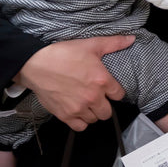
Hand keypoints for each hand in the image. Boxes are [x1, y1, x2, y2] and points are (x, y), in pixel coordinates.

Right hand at [15, 35, 134, 130]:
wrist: (36, 64)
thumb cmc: (63, 53)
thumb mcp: (91, 44)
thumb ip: (114, 43)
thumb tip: (131, 39)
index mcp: (102, 80)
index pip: (119, 95)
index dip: (115, 92)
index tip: (110, 89)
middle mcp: (92, 97)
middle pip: (108, 112)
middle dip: (105, 105)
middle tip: (98, 98)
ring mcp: (78, 108)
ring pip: (94, 119)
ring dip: (93, 113)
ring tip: (87, 104)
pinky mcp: (64, 115)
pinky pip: (80, 127)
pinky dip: (81, 122)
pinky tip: (78, 112)